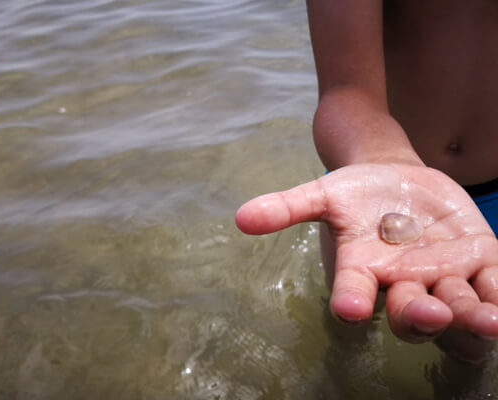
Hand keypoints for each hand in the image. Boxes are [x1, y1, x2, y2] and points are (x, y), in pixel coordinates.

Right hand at [236, 163, 497, 359]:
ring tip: (488, 320)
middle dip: (420, 320)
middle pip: (413, 318)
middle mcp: (403, 285)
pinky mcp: (480, 260)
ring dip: (473, 322)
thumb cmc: (353, 192)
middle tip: (426, 313)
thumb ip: (286, 207)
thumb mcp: (321, 194)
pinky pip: (495, 285)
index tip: (351, 310)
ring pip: (459, 312)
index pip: (355, 296)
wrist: (395, 179)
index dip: (354, 304)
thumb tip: (241, 218)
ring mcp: (443, 277)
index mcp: (363, 273)